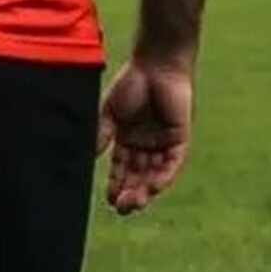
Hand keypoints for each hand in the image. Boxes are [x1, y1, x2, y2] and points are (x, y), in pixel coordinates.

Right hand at [98, 56, 194, 213]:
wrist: (155, 62)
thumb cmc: (132, 81)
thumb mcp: (110, 112)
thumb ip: (102, 134)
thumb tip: (90, 158)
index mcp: (128, 138)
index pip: (122, 168)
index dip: (116, 184)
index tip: (109, 200)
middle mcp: (146, 143)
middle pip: (139, 175)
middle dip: (130, 193)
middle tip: (121, 208)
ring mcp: (164, 140)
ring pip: (155, 173)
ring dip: (145, 190)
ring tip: (133, 204)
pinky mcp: (180, 136)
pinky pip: (173, 162)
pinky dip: (164, 176)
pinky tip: (153, 189)